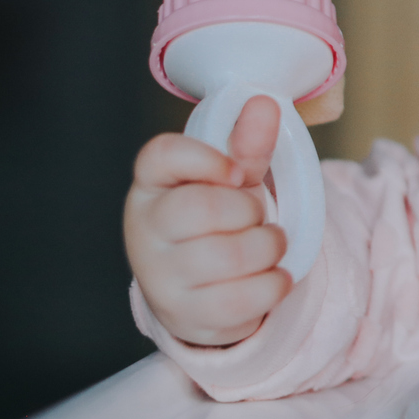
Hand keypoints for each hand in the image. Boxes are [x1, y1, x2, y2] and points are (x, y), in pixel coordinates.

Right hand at [124, 95, 292, 346]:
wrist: (204, 291)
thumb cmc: (217, 222)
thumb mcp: (232, 179)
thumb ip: (248, 145)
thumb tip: (263, 103)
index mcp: (152, 184)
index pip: (161, 156)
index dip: (206, 159)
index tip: (237, 172)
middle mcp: (145, 229)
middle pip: (203, 208)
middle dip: (249, 210)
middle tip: (256, 216)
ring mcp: (160, 276)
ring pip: (229, 255)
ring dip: (268, 246)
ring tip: (269, 244)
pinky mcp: (185, 315)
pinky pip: (242, 299)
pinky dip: (274, 283)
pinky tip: (273, 276)